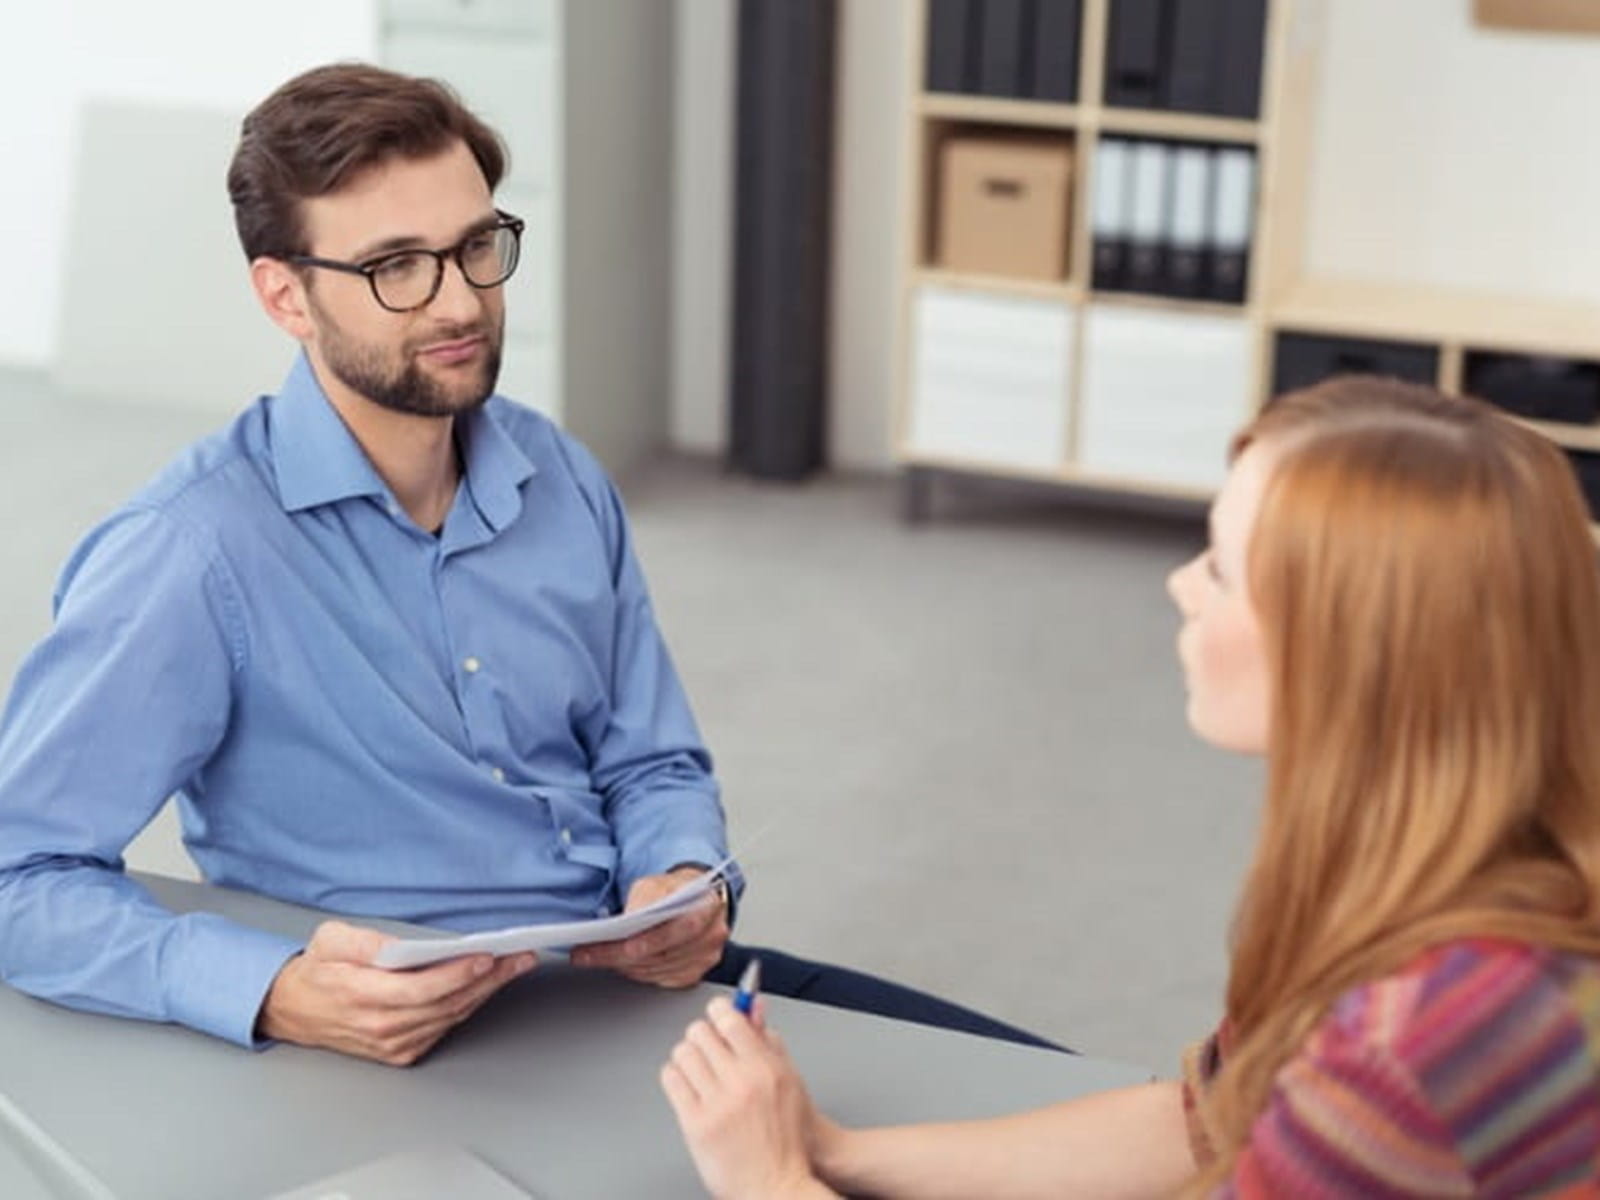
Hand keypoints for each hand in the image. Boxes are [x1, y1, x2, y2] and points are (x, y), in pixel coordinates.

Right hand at [257, 920, 536, 1064]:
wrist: (292, 1009)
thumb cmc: (316, 971)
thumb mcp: (331, 940)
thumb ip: (366, 941)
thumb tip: (403, 946)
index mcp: (360, 995)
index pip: (420, 989)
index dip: (457, 975)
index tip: (487, 958)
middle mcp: (379, 1025)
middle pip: (445, 1004)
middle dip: (489, 980)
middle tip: (520, 958)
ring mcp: (391, 1043)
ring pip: (450, 1017)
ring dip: (486, 992)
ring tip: (513, 967)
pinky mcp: (399, 1052)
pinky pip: (443, 1028)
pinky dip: (468, 1006)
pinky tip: (487, 987)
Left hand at [571, 867, 728, 986]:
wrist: (690, 899)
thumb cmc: (673, 890)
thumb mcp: (657, 882)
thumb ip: (645, 898)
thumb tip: (629, 919)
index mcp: (709, 906)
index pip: (681, 929)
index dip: (649, 940)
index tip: (618, 944)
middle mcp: (712, 935)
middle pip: (664, 954)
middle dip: (621, 956)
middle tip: (588, 954)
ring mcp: (705, 958)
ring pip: (658, 970)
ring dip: (624, 966)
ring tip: (595, 958)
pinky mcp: (694, 973)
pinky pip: (661, 981)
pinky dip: (637, 973)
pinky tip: (620, 964)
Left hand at [661, 996, 836, 1199]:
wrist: (778, 1186)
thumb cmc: (789, 1136)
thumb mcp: (788, 1080)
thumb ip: (768, 1039)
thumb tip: (753, 1005)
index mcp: (765, 1067)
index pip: (730, 1019)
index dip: (719, 1010)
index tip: (717, 1011)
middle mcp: (740, 1082)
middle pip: (701, 1033)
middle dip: (703, 1033)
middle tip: (707, 1041)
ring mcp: (716, 1104)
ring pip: (683, 1054)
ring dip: (687, 1054)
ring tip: (697, 1064)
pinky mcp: (695, 1125)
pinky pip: (672, 1082)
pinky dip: (676, 1076)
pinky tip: (687, 1082)